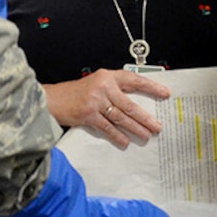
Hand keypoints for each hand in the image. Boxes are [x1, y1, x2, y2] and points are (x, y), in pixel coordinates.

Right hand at [44, 69, 171, 146]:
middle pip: (130, 104)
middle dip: (145, 117)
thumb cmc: (75, 93)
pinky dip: (117, 135)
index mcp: (108, 76)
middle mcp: (103, 87)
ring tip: (146, 135)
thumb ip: (113, 90)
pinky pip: (107, 127)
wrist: (52, 99)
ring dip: (135, 128)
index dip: (151, 87)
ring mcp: (96, 101)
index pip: (134, 80)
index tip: (164, 93)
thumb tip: (135, 106)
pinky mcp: (88, 115)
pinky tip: (125, 140)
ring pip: (121, 117)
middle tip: (157, 125)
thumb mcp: (96, 84)